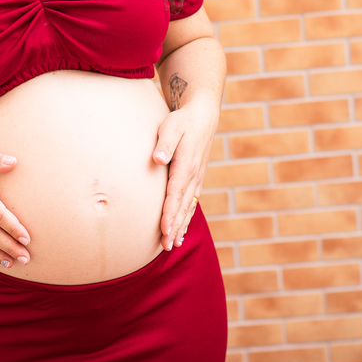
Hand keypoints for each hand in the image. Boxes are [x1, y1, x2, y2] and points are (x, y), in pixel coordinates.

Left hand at [152, 103, 217, 251]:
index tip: (165, 229)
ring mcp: (197, 178)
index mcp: (187, 165)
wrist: (202, 115)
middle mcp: (194, 175)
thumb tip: (159, 159)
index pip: (176, 194)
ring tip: (174, 245)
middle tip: (167, 246)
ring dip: (181, 226)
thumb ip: (165, 143)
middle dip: (175, 226)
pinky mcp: (196, 179)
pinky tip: (181, 231)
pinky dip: (186, 218)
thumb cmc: (182, 120)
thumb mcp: (172, 126)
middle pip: (183, 205)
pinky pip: (191, 202)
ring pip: (188, 207)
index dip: (170, 213)